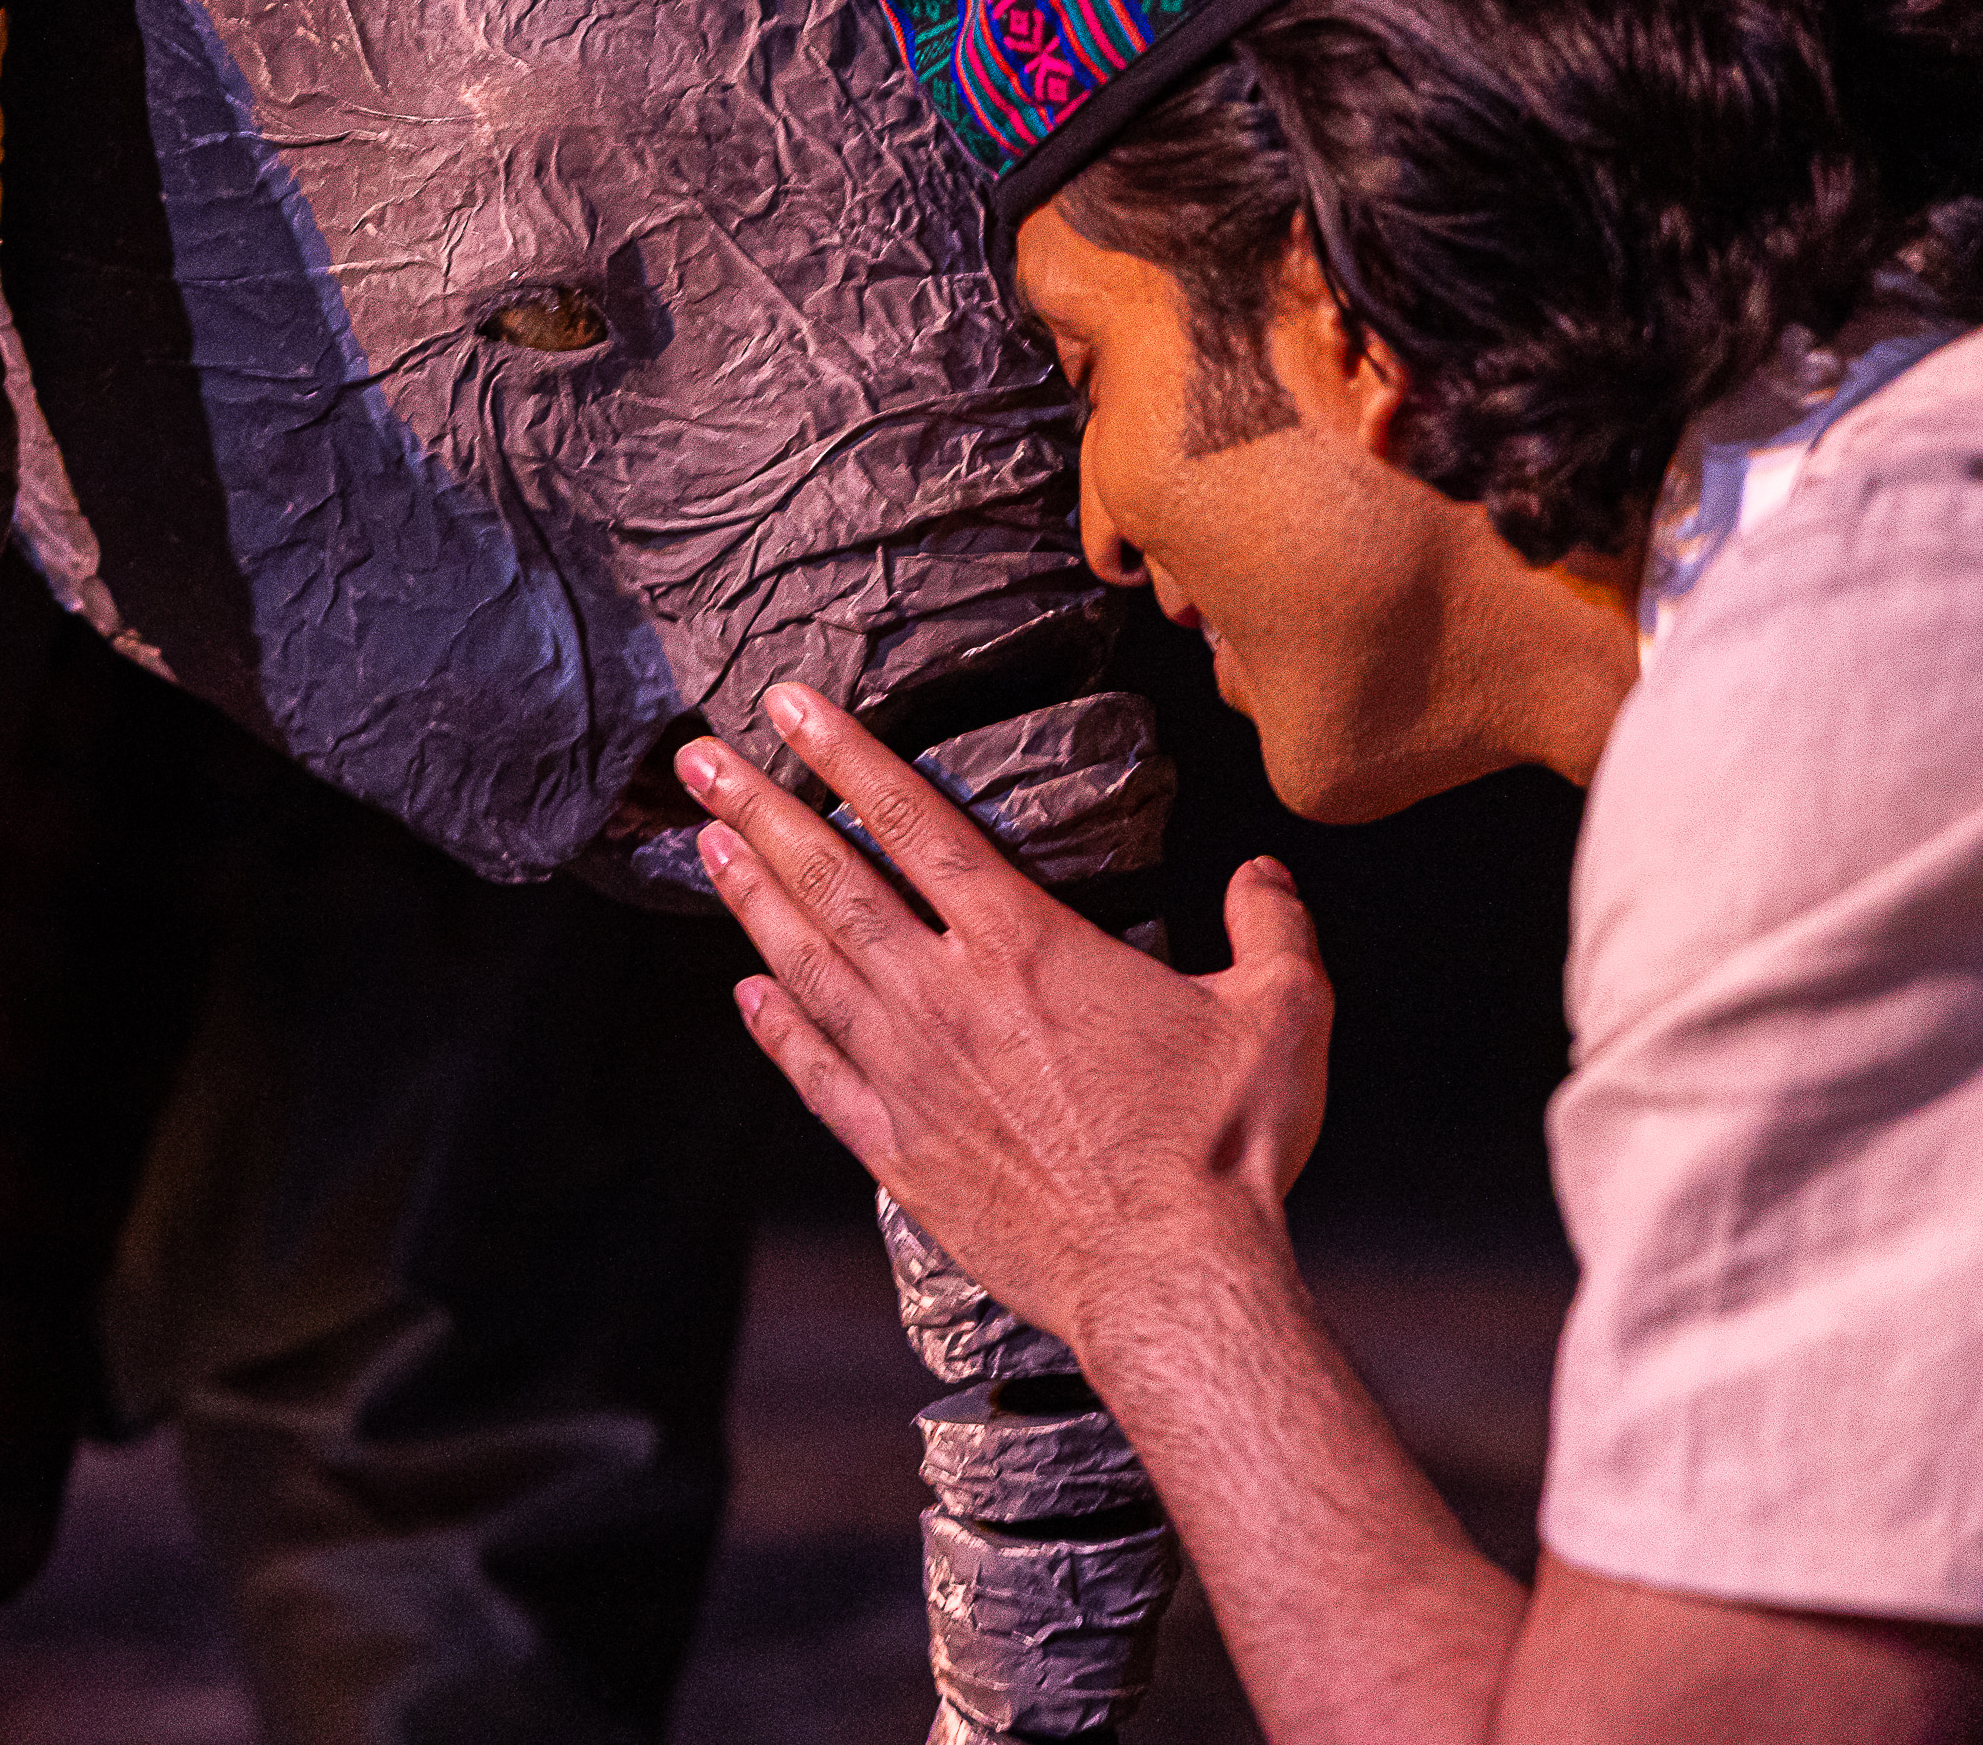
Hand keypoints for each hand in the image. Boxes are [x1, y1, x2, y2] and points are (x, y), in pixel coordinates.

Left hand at [685, 681, 1330, 1351]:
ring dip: (750, 898)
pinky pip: (816, 1074)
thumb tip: (1264, 874)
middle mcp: (948, 995)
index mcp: (1027, 944)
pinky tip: (748, 995)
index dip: (844, 754)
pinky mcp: (898, 1150)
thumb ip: (1270, 927)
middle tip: (702, 761)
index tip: (787, 706)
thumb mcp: (1280, 1014)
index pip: (915, 820)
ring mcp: (911, 1074)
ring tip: (705, 843)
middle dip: (759, 808)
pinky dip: (775, 1028)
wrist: (1169, 1278)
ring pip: (806, 964)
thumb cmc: (1220, 1150)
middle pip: (832, 878)